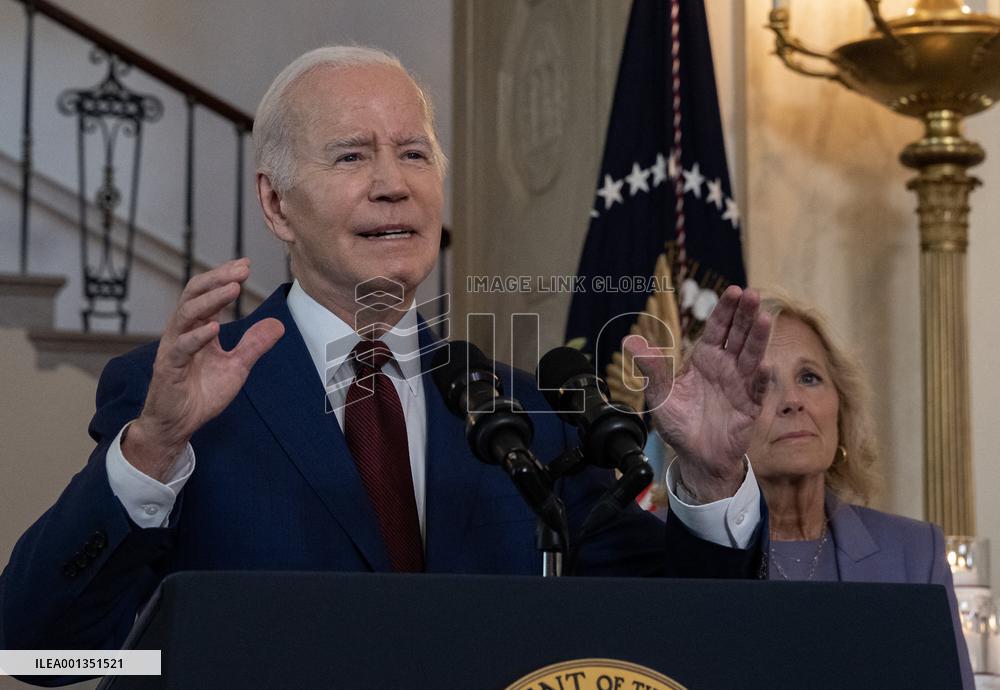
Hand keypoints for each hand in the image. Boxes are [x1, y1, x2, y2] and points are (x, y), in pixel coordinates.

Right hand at [123, 259, 284, 480]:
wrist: (178, 425)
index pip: (207, 293)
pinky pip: (182, 347)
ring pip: (186, 314)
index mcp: (197, 328)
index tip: (246, 263)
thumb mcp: (236, 367)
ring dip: (210, 300)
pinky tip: (214, 327)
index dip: (225, 277)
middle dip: (218, 279)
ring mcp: (174, 348)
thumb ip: (254, 345)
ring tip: (233, 288)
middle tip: (241, 269)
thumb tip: (278, 324)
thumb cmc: (200, 394)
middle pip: (194, 294)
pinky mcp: (169, 368)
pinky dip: (198, 336)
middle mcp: (182, 332)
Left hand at [625, 286, 770, 500]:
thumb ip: (651, 369)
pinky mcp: (749, 406)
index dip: (726, 310)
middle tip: (752, 294)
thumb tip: (629, 341)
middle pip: (738, 335)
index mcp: (704, 358)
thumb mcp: (659, 395)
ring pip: (752, 356)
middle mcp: (725, 366)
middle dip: (745, 315)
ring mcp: (740, 384)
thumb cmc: (679, 424)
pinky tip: (764, 366)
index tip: (733, 291)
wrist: (695, 456)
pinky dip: (762, 379)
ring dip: (758, 338)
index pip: (717, 328)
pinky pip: (757, 390)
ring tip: (764, 318)